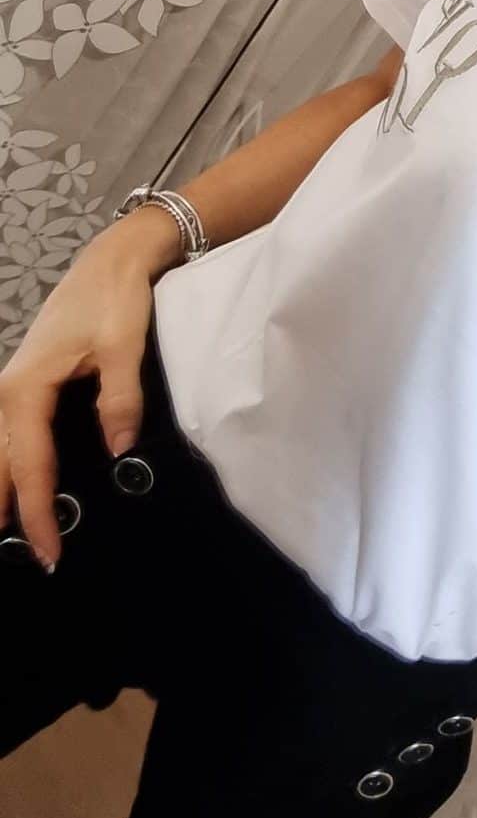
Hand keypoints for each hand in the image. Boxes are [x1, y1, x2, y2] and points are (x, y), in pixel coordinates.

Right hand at [0, 232, 153, 570]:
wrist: (113, 260)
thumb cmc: (115, 300)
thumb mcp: (123, 347)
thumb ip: (120, 399)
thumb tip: (118, 451)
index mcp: (26, 389)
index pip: (30, 466)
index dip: (38, 512)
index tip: (49, 551)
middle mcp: (9, 392)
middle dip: (4, 512)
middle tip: (23, 557)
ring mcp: (13, 387)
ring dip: (1, 491)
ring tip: (9, 532)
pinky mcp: (26, 384)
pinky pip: (10, 436)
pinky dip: (10, 465)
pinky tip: (19, 486)